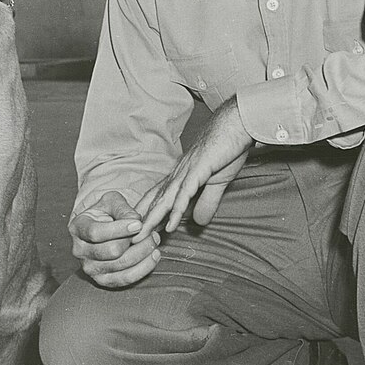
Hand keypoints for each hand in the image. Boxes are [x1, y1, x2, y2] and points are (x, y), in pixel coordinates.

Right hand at [70, 191, 161, 287]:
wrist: (103, 228)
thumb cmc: (107, 213)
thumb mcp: (112, 202)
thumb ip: (122, 208)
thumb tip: (135, 222)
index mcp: (77, 228)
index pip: (96, 233)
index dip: (119, 229)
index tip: (139, 224)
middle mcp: (79, 250)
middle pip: (112, 251)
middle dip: (136, 242)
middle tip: (151, 232)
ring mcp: (89, 268)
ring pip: (121, 264)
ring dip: (143, 252)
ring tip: (154, 241)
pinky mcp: (102, 280)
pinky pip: (126, 278)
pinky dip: (144, 268)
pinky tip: (153, 255)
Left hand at [132, 97, 254, 238]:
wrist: (236, 124)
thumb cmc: (226, 149)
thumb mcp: (216, 182)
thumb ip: (207, 201)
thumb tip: (199, 222)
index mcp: (181, 176)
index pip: (158, 198)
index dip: (146, 214)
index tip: (136, 232)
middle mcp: (178, 175)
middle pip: (155, 202)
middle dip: (141, 221)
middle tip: (129, 240)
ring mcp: (187, 173)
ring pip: (164, 201)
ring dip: (152, 221)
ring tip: (140, 237)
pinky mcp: (199, 171)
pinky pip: (184, 195)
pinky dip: (176, 211)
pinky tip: (169, 226)